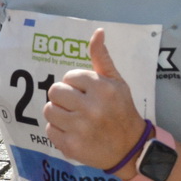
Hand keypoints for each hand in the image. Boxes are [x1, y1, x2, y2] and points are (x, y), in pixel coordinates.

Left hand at [44, 30, 145, 175]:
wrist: (130, 148)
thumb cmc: (122, 110)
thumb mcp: (117, 82)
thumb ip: (102, 58)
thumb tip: (97, 32)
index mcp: (102, 88)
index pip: (69, 76)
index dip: (75, 84)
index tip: (85, 92)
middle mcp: (91, 108)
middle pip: (55, 91)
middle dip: (63, 96)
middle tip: (76, 104)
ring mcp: (80, 129)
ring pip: (49, 110)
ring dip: (58, 113)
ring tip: (73, 117)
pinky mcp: (71, 146)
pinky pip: (49, 130)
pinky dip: (58, 130)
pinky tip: (73, 131)